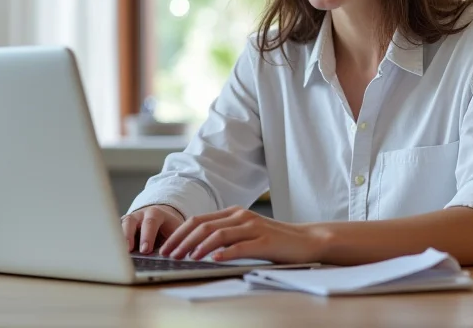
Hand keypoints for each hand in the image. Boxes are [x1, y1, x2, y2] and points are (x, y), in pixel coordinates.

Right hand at [120, 204, 184, 254]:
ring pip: (120, 227)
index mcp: (155, 214)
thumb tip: (172, 257)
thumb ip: (174, 241)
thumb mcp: (175, 231)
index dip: (147, 236)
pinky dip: (114, 243)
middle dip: (128, 236)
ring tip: (117, 254)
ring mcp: (129, 221)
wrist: (162, 218)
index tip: (145, 250)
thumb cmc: (169, 227)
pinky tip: (113, 254)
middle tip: (128, 251)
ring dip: (119, 240)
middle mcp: (139, 215)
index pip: (150, 222)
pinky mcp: (122, 228)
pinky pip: (115, 233)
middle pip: (130, 222)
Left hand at [157, 206, 326, 263]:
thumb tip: (195, 249)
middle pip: (204, 225)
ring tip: (185, 258)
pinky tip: (212, 259)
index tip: (166, 247)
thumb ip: (225, 236)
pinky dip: (224, 252)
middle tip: (169, 255)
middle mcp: (241, 216)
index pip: (198, 220)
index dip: (179, 233)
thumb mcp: (246, 234)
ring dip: (198, 247)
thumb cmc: (274, 241)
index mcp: (233, 213)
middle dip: (182, 241)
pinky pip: (240, 246)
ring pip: (218, 234)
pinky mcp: (264, 241)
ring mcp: (253, 227)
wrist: (306, 241)